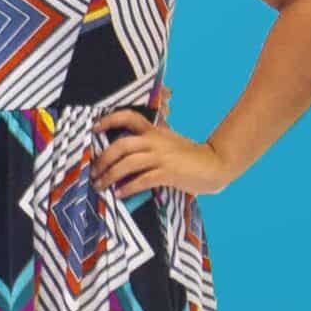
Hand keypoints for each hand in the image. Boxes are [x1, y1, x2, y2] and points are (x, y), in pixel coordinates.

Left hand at [92, 108, 236, 198]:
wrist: (216, 164)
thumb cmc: (189, 156)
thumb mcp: (167, 141)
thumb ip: (149, 141)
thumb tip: (124, 151)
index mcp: (153, 131)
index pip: (128, 117)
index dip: (109, 120)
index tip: (94, 128)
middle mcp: (155, 141)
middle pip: (120, 145)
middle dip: (103, 159)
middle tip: (93, 171)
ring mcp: (161, 157)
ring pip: (128, 163)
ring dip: (110, 176)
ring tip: (100, 185)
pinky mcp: (168, 173)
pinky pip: (142, 180)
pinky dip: (128, 187)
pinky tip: (119, 193)